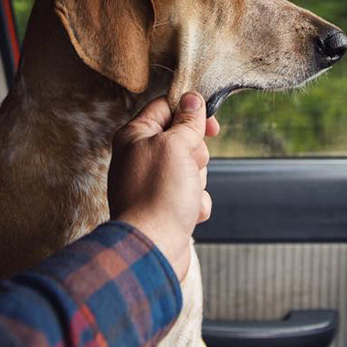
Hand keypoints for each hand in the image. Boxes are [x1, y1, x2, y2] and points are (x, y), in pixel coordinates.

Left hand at [108, 92, 218, 279]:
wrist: (153, 248)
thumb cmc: (159, 194)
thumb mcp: (176, 146)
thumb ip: (186, 122)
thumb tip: (192, 98)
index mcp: (134, 136)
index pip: (165, 107)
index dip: (191, 111)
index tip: (211, 125)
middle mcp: (141, 157)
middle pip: (184, 139)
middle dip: (196, 154)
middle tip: (189, 166)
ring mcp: (153, 183)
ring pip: (192, 167)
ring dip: (197, 181)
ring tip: (185, 195)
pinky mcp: (166, 206)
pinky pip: (193, 194)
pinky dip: (195, 203)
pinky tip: (187, 214)